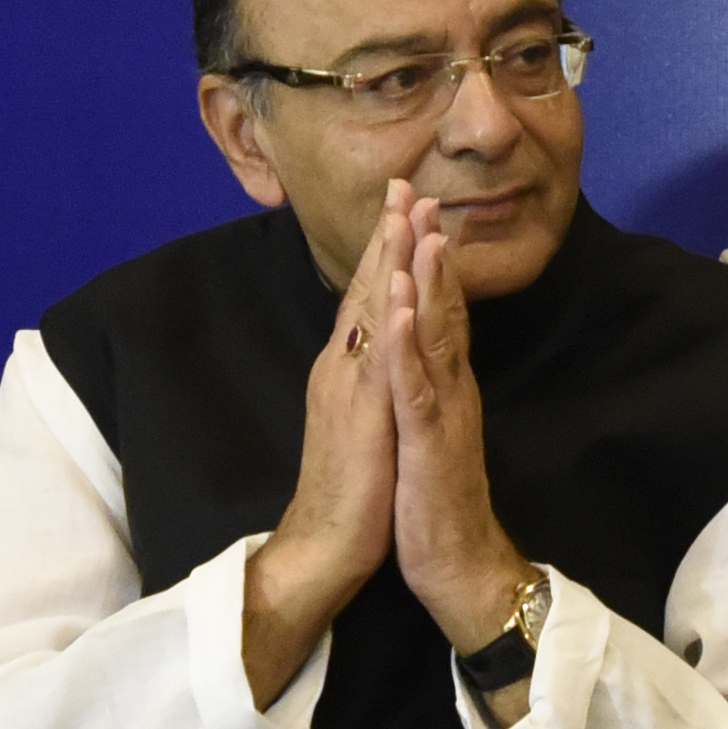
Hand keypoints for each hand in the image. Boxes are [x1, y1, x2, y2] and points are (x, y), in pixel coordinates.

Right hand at [242, 191, 403, 704]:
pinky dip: (392, 325)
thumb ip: (366, 380)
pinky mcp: (362, 421)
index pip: (370, 297)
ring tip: (404, 213)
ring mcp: (351, 391)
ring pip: (373, 314)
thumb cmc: (349, 489)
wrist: (323, 546)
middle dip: (389, 234)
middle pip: (370, 289)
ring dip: (390, 261)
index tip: (404, 202)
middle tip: (404, 181)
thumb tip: (377, 348)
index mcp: (348, 370)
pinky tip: (402, 292)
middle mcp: (344, 369)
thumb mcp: (362, 420)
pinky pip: (380, 365)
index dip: (387, 248)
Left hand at [384, 189, 533, 661]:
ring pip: (435, 336)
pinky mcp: (428, 444)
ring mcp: (441, 414)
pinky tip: (404, 310)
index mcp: (443, 385)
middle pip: (442, 307)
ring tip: (422, 231)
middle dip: (427, 247)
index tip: (414, 207)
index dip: (424, 257)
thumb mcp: (426, 432)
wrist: (459, 567)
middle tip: (419, 192)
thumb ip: (428, 386)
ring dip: (428, 282)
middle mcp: (450, 389)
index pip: (437, 308)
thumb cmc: (434, 503)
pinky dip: (410, 345)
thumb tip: (421, 349)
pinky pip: (417, 388)